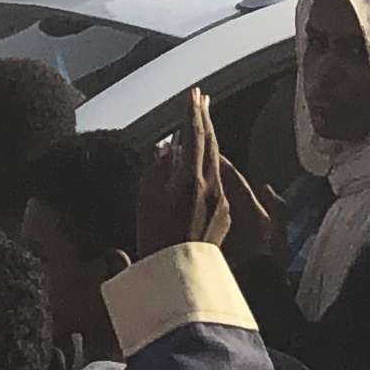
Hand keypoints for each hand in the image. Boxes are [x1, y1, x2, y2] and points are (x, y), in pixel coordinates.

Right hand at [138, 86, 235, 252]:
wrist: (179, 275)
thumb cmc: (155, 239)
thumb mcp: (147, 201)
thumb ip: (156, 169)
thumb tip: (166, 148)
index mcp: (190, 179)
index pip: (194, 136)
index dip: (192, 113)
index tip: (193, 94)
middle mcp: (211, 186)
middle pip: (211, 144)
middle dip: (206, 119)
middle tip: (202, 98)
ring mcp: (220, 200)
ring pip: (217, 161)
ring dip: (209, 139)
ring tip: (204, 123)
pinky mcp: (223, 214)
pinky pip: (218, 179)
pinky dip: (210, 163)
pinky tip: (203, 161)